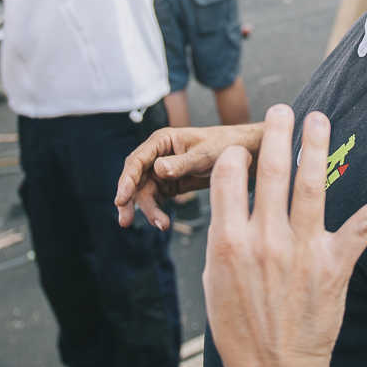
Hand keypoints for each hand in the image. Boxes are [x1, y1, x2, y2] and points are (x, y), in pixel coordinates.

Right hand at [115, 120, 263, 230]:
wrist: (245, 154)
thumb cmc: (225, 147)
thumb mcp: (205, 155)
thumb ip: (182, 163)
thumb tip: (159, 170)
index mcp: (162, 141)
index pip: (137, 161)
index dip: (126, 180)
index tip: (120, 199)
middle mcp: (158, 154)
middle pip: (136, 179)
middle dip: (130, 200)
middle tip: (124, 221)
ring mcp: (163, 170)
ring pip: (145, 192)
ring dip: (149, 210)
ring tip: (161, 225)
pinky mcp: (170, 184)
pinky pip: (157, 199)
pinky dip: (157, 211)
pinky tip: (163, 223)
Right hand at [204, 105, 366, 366]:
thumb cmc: (240, 325)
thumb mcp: (214, 277)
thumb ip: (222, 234)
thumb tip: (230, 197)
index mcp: (228, 241)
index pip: (229, 176)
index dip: (235, 156)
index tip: (243, 149)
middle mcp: (265, 239)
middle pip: (271, 171)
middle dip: (277, 133)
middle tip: (283, 110)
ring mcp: (302, 250)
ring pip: (311, 185)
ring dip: (317, 147)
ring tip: (319, 119)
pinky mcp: (334, 265)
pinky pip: (364, 226)